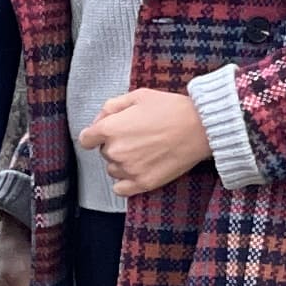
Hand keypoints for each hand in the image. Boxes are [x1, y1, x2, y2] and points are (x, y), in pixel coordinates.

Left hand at [81, 88, 210, 197]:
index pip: (85, 139)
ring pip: (113, 170)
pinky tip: (138, 170)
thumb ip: (111, 107)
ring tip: (144, 151)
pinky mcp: (143, 183)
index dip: (95, 135)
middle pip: (103, 153)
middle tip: (138, 136)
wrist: (200, 127)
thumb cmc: (170, 108)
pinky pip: (121, 189)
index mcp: (110, 129)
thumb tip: (98, 121)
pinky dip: (125, 182)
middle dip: (115, 145)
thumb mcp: (138, 96)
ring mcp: (129, 170)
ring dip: (122, 162)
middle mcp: (115, 151)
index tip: (106, 133)